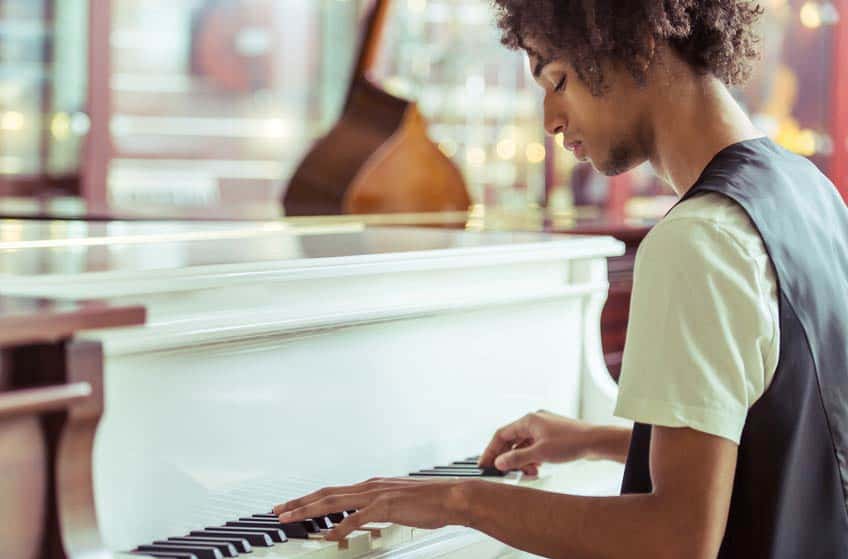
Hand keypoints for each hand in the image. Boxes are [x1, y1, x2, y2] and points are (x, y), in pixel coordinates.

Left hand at [272, 477, 473, 540]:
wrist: (451, 497)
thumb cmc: (429, 503)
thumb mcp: (396, 503)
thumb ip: (377, 508)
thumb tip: (363, 518)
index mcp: (371, 486)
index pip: (332, 492)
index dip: (309, 499)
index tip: (291, 506)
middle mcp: (369, 486)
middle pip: (325, 494)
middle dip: (299, 502)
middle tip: (277, 510)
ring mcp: (376, 494)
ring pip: (333, 502)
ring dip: (309, 510)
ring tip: (290, 518)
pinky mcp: (386, 506)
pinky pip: (356, 518)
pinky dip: (339, 527)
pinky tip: (327, 535)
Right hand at [478, 410, 593, 473]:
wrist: (596, 442)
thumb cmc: (572, 442)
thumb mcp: (540, 453)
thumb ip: (517, 458)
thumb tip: (499, 462)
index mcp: (528, 420)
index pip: (501, 435)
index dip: (491, 450)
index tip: (485, 463)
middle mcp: (534, 421)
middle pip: (512, 440)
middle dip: (508, 457)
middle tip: (503, 471)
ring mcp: (543, 428)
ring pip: (523, 445)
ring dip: (521, 460)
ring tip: (526, 471)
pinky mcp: (552, 436)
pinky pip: (534, 446)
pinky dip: (531, 457)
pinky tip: (536, 467)